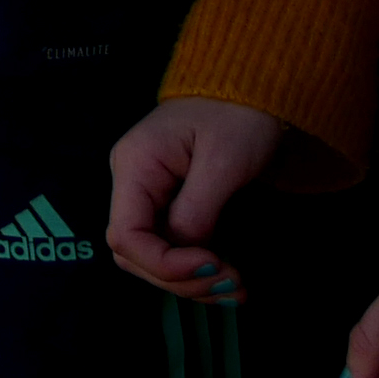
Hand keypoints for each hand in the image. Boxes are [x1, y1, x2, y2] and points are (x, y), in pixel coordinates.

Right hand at [104, 96, 284, 302]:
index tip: (213, 265)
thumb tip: (185, 253)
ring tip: (237, 289)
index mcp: (135, 166)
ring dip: (191, 283)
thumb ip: (196, 210)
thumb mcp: (222, 162)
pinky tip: (228, 281)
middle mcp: (133, 184)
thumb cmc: (237, 116)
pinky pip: (172, 248)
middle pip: (136, 253)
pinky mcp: (169, 205)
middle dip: (180, 279)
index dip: (164, 264)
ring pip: (153, 258)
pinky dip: (197, 272)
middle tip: (232, 284)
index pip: (126, 235)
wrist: (252, 88)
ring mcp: (149, 196)